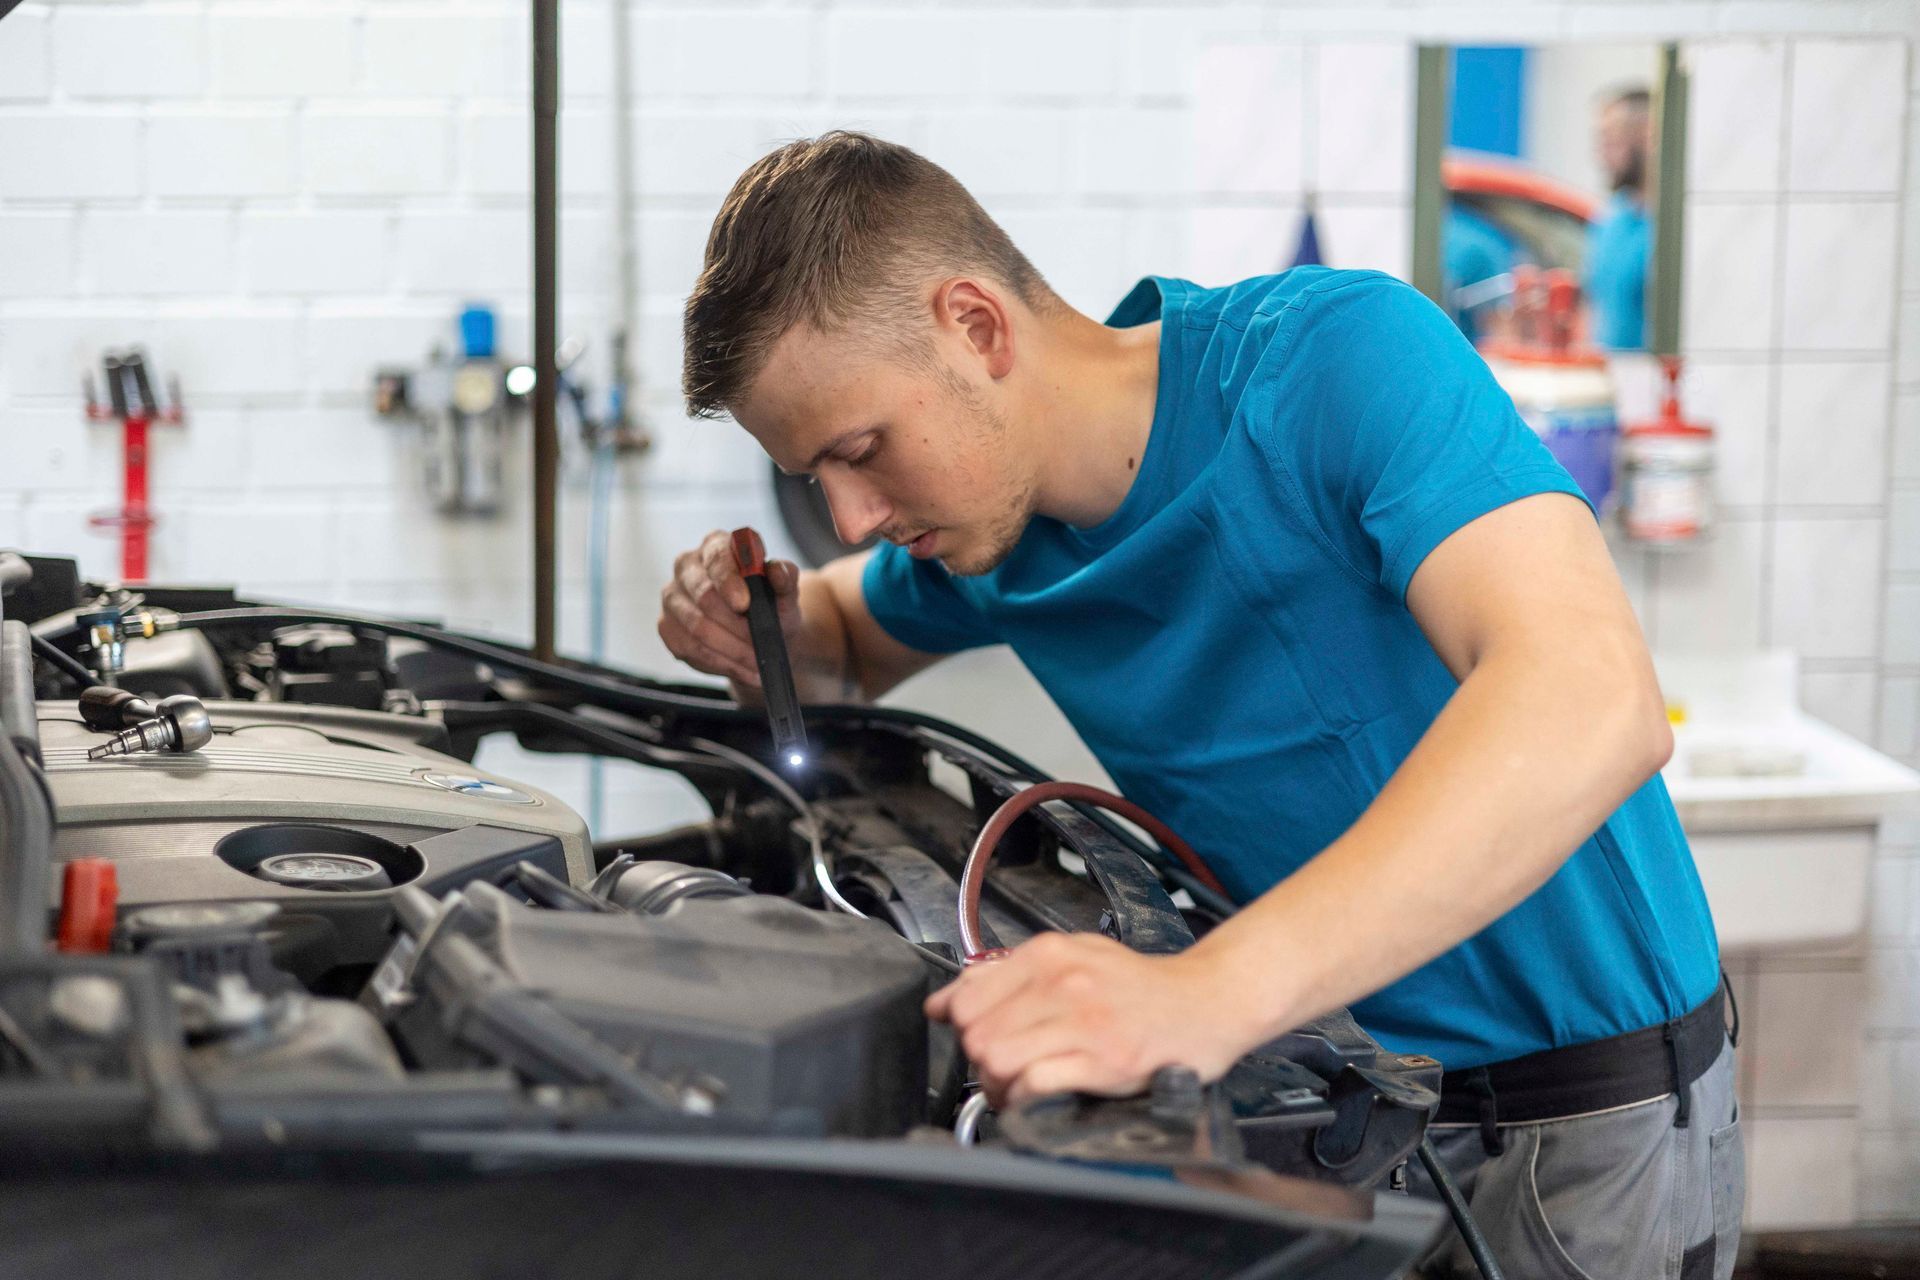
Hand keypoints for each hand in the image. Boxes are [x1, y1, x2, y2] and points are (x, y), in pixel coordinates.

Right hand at [657, 529, 802, 688]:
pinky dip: (720, 663)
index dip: (729, 581)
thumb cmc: (772, 606)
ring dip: (731, 650)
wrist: (762, 635)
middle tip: (759, 646)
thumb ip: (785, 578)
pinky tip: (741, 669)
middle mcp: (688, 565)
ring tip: (756, 663)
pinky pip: (689, 648)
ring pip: (697, 627)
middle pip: (704, 596)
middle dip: (735, 626)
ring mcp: (672, 596)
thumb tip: (775, 570)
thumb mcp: (786, 593)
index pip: (717, 558)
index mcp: (717, 545)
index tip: (744, 604)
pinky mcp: (667, 626)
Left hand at [924, 932, 1255, 1106]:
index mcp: (1049, 954)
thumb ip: (1006, 976)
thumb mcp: (1072, 958)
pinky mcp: (1105, 1060)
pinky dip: (1024, 1099)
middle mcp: (1062, 982)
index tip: (980, 1039)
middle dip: (980, 1061)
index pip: (966, 998)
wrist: (1206, 1003)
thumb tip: (945, 1000)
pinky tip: (1038, 1097)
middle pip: (976, 1034)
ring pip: (997, 1058)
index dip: (964, 1028)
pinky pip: (1034, 1083)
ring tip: (1018, 1087)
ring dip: (999, 1085)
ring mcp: (1084, 1021)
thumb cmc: (1140, 987)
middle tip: (1002, 1069)